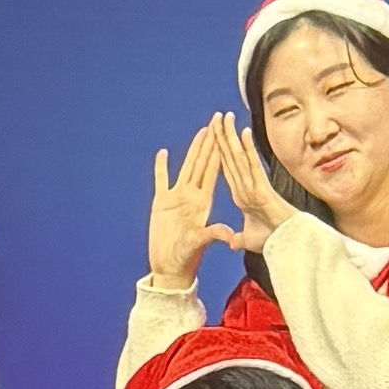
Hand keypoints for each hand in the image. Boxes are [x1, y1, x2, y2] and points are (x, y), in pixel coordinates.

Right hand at [143, 113, 253, 290]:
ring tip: (202, 130)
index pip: (214, 170)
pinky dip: (162, 168)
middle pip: (203, 162)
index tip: (226, 132)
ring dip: (194, 148)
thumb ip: (213, 235)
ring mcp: (176, 199)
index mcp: (203, 202)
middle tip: (218, 119)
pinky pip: (161, 181)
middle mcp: (192, 197)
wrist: (171, 269)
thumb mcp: (200, 244)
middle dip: (211, 141)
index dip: (220, 150)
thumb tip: (228, 233)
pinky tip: (162, 154)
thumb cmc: (186, 259)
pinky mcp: (161, 204)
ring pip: (187, 167)